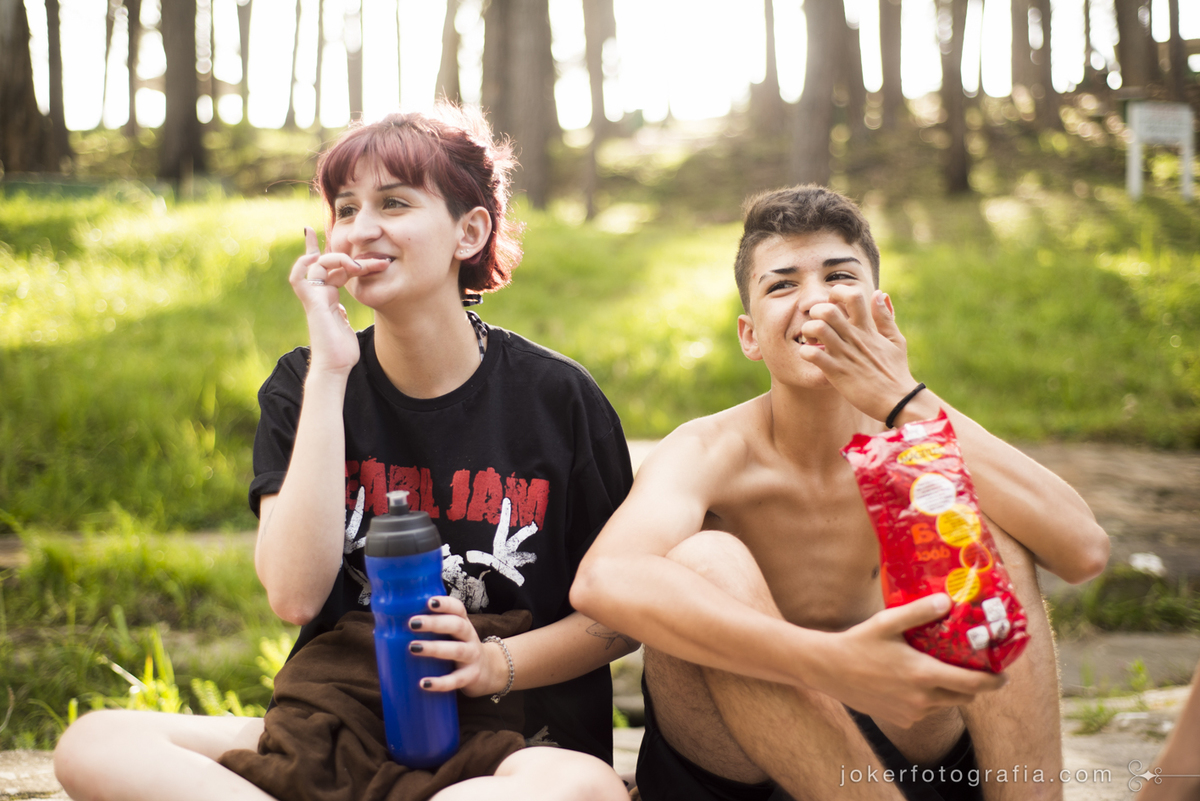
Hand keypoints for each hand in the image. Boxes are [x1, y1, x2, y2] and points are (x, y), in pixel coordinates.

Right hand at [287, 227, 386, 375]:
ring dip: (338, 259)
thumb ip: (343, 314)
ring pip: (317, 266)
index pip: (330, 269)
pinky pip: (300, 278)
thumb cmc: (342, 352)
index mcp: (328, 298)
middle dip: (347, 255)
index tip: (335, 236)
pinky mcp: (312, 303)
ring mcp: (314, 298)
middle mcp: (319, 295)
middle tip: (375, 260)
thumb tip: (342, 310)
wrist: (336, 367)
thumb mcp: (347, 326)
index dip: (336, 254)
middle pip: (326, 264)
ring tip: (358, 265)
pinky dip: (302, 265)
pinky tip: (315, 257)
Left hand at [407, 596, 504, 696]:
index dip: (445, 604)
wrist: (488, 672)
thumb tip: (386, 626)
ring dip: (435, 648)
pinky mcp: (471, 677)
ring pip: (457, 650)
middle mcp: (470, 637)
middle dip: (435, 623)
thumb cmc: (459, 649)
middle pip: (457, 625)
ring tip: (413, 648)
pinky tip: (424, 683)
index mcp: (463, 623)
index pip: (458, 608)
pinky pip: (456, 680)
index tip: (429, 601)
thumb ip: (430, 630)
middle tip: (412, 623)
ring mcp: (472, 657)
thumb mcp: (451, 635)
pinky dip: (441, 682)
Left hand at [798, 287, 918, 422]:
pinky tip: (810, 357)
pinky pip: (814, 355)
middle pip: (828, 309)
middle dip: (815, 311)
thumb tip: (880, 293)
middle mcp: (854, 338)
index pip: (853, 296)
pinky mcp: (837, 372)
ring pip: (817, 328)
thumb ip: (885, 317)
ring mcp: (845, 355)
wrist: (899, 401)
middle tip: (816, 323)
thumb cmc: (896, 372)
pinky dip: (805, 352)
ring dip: (807, 330)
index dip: (837, 293)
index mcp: (867, 328)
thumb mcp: (896, 340)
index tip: (834, 303)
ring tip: (811, 340)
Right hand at [808, 594, 1006, 728]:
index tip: (1003, 675)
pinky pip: (926, 711)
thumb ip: (919, 612)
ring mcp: (912, 712)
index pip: (973, 684)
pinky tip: (914, 682)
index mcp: (923, 674)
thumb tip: (948, 601)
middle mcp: (922, 699)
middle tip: (974, 668)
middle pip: (964, 697)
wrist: (828, 670)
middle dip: (974, 685)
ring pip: (945, 704)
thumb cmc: (858, 643)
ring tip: (941, 671)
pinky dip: (929, 699)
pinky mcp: (901, 719)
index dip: (994, 681)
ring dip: (950, 691)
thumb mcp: (887, 622)